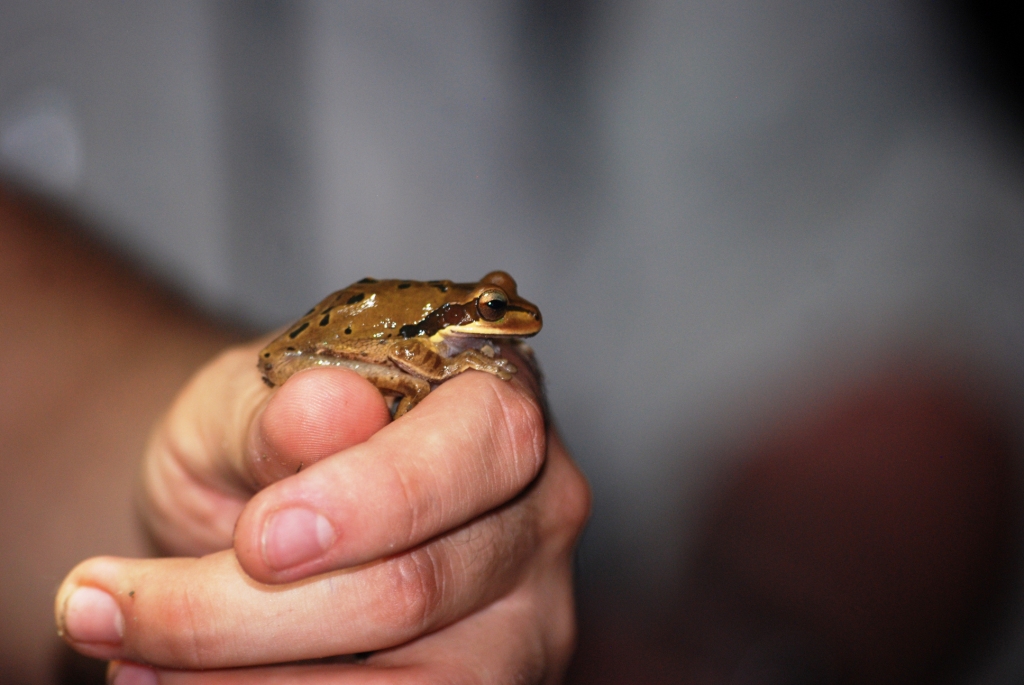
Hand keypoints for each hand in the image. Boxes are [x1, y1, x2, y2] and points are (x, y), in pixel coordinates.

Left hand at [55, 342, 590, 682]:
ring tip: (122, 650)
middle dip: (245, 612)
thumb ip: (279, 406)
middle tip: (104, 602)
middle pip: (419, 586)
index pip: (483, 441)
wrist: (259, 506)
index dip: (375, 497)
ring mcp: (525, 614)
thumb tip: (330, 410)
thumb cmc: (264, 437)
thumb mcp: (243, 399)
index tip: (256, 538)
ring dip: (242, 681)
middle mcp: (539, 509)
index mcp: (500, 399)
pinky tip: (178, 683)